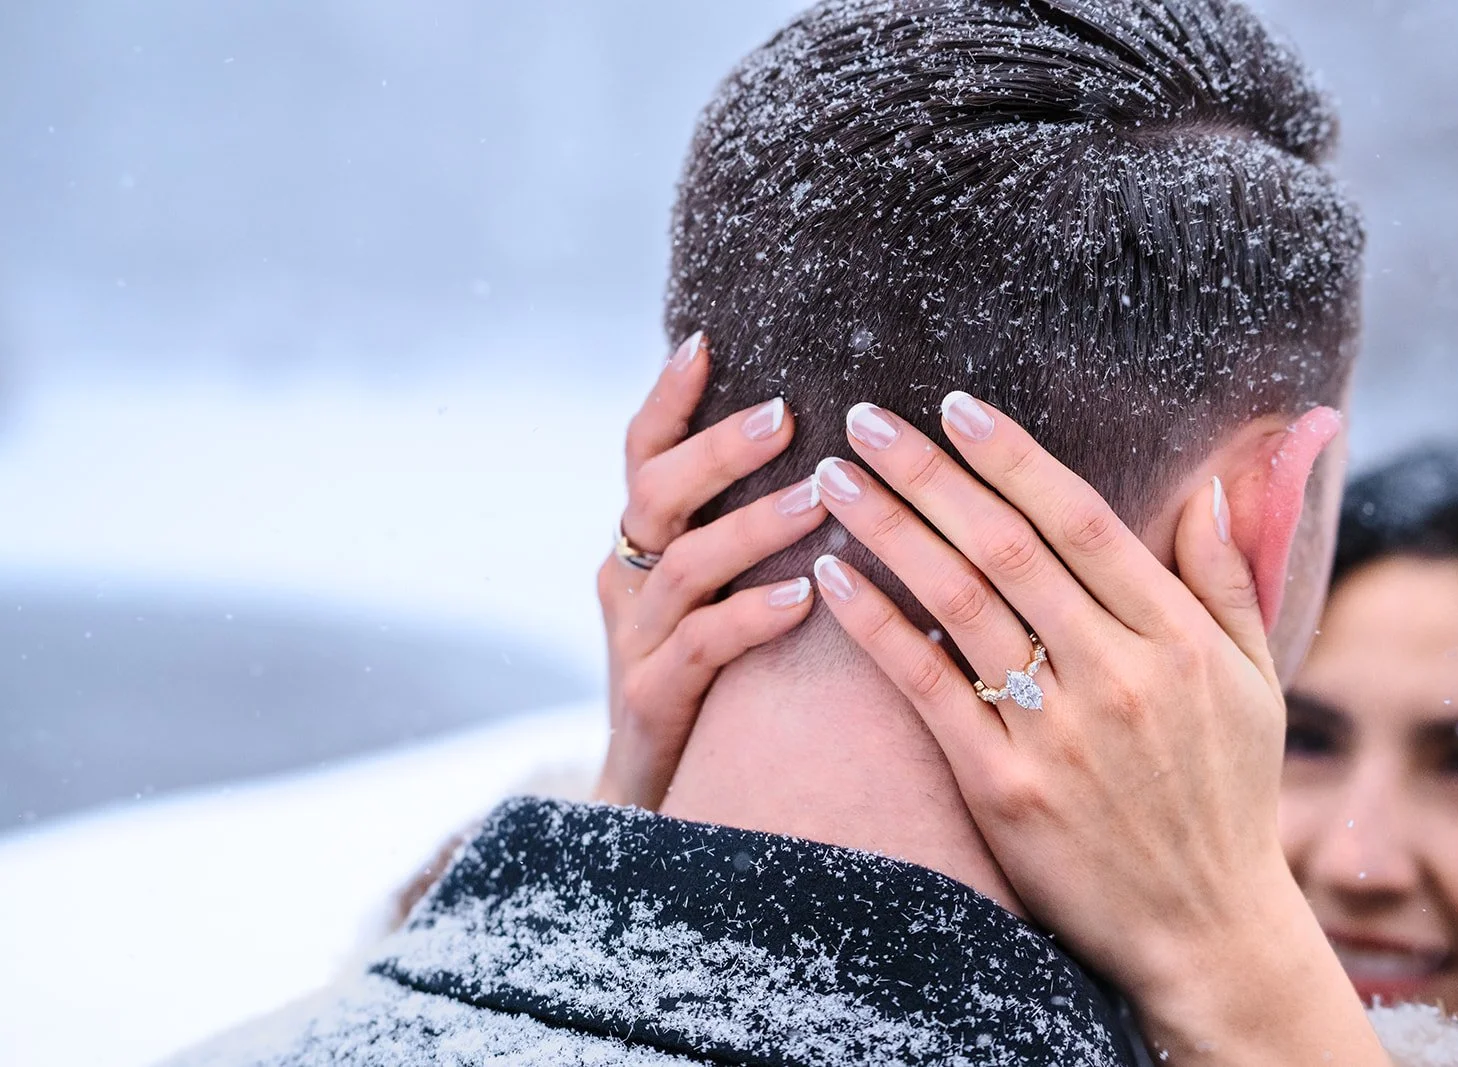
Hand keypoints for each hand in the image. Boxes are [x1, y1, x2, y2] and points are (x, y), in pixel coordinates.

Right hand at [593, 333, 826, 808]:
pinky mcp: (654, 700)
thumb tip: (829, 450)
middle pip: (656, 493)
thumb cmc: (714, 681)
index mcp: (644, 544)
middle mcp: (629, 580)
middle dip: (717, 449)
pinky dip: (750, 617)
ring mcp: (634, 641)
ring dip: (753, 527)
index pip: (644, 453)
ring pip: (684, 565)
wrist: (663, 801)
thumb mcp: (717, 594)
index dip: (668, 397)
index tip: (707, 342)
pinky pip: (700, 647)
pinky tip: (802, 599)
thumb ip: (745, 528)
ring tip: (818, 499)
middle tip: (786, 414)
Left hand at [811, 395, 1387, 1064]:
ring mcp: (1058, 734)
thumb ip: (1229, 579)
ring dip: (888, 530)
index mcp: (1179, 639)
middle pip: (1004, 547)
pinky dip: (876, 626)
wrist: (1205, 930)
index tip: (956, 406)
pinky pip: (926, 688)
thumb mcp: (1258, 683)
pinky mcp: (1004, 788)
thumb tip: (1208, 484)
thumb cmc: (1227, 797)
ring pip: (956, 603)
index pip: (1081, 520)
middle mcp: (1119, 674)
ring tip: (834, 480)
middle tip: (863, 418)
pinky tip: (832, 577)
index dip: (1012, 456)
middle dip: (926, 473)